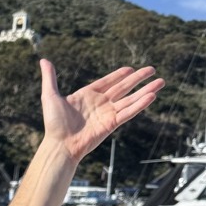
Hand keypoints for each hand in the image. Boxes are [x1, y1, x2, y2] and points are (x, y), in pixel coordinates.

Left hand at [40, 59, 163, 162]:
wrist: (60, 145)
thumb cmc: (54, 125)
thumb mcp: (50, 96)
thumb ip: (50, 78)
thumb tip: (44, 60)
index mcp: (87, 95)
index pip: (107, 82)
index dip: (119, 75)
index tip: (130, 69)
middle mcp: (100, 104)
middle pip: (123, 88)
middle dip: (138, 79)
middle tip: (152, 70)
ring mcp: (107, 114)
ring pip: (130, 99)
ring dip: (146, 90)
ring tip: (161, 82)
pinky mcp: (112, 124)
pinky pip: (129, 112)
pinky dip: (140, 104)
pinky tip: (151, 96)